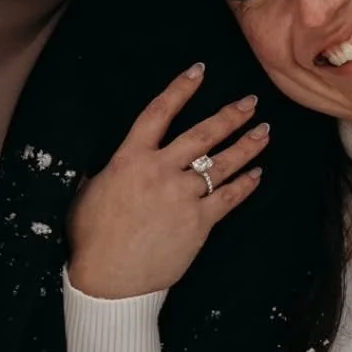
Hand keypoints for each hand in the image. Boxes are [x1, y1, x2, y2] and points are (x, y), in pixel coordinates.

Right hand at [67, 65, 268, 298]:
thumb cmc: (92, 239)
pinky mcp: (199, 223)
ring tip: (264, 132)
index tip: (199, 71)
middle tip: (250, 102)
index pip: (159, 113)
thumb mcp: (88, 194)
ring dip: (247, 145)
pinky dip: (245, 185)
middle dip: (230, 115)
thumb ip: (106, 173)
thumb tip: (110, 166)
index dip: (180, 89)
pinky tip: (257, 174)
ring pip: (222, 163)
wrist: (109, 280)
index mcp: (129, 159)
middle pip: (202, 134)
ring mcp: (182, 196)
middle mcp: (160, 170)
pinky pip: (229, 198)